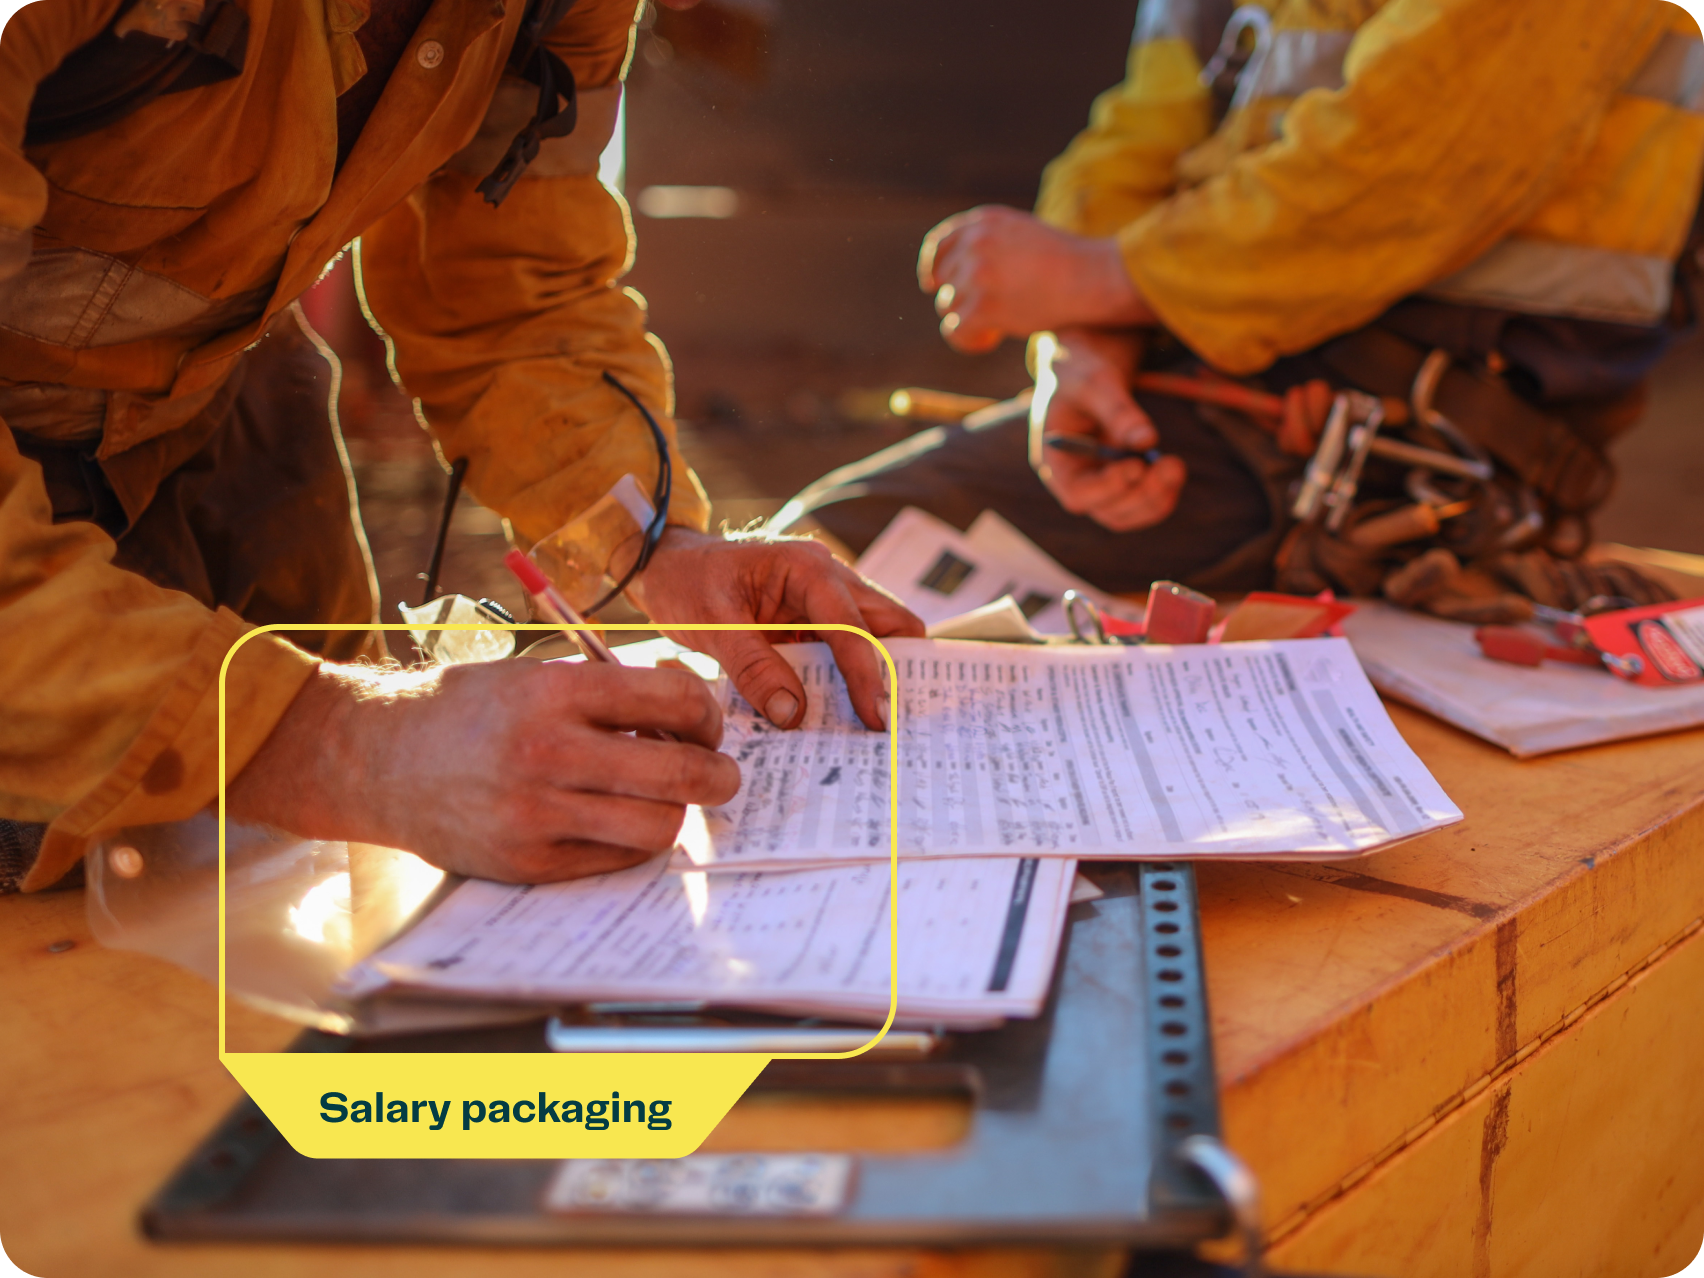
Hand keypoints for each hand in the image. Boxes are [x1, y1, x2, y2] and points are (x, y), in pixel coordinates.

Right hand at [227, 660, 740, 883]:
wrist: (379, 758)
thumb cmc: (469, 709)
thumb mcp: (536, 672)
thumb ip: (610, 689)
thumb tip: (690, 708)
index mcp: (556, 692)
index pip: (675, 699)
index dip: (706, 713)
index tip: (704, 721)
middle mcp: (549, 753)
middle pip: (680, 773)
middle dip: (719, 773)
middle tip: (721, 773)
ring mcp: (537, 814)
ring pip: (658, 827)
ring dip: (676, 812)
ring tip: (665, 797)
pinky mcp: (527, 861)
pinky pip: (616, 859)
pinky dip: (632, 840)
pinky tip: (616, 817)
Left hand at [622, 528, 924, 731]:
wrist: (666, 566)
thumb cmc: (686, 582)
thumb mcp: (711, 625)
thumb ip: (752, 668)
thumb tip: (791, 714)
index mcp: (807, 569)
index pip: (853, 625)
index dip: (867, 674)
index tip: (876, 718)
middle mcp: (828, 579)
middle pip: (889, 622)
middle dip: (893, 670)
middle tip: (888, 722)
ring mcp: (825, 600)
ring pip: (874, 637)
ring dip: (872, 677)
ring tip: (868, 725)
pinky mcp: (814, 621)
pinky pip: (844, 651)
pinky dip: (845, 680)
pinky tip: (836, 713)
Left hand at [918, 206, 1153, 352]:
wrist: (1092, 279)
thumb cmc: (1065, 263)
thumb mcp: (1022, 235)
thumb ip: (987, 244)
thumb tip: (946, 274)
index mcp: (984, 221)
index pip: (940, 244)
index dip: (932, 267)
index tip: (931, 285)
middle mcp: (975, 243)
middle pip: (944, 281)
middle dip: (962, 299)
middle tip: (990, 313)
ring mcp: (977, 274)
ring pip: (948, 307)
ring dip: (969, 321)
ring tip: (996, 327)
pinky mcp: (982, 307)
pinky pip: (954, 332)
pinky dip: (969, 341)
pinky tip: (991, 340)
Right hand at [1030, 329, 1186, 531]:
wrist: (1086, 367)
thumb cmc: (1082, 370)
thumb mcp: (1097, 382)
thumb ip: (1118, 410)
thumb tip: (1148, 441)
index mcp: (1055, 462)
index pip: (1076, 494)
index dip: (1107, 489)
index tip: (1135, 466)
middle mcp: (1074, 481)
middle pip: (1107, 511)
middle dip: (1142, 493)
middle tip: (1172, 464)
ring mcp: (1098, 487)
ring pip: (1127, 515)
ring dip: (1156, 498)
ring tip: (1175, 465)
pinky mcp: (1120, 483)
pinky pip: (1141, 505)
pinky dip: (1162, 494)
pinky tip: (1173, 469)